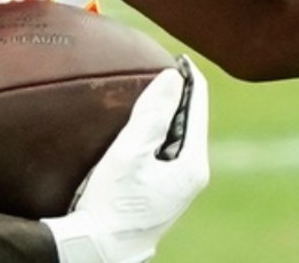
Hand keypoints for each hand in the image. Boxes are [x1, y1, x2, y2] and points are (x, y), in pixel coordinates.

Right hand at [41, 56, 208, 262]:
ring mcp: (178, 185)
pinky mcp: (162, 190)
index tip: (176, 54)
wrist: (100, 248)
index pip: (197, 107)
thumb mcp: (129, 152)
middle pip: (190, 120)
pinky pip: (166, 148)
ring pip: (178, 135)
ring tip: (150, 86)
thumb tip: (173, 77)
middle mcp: (192, 175)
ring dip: (167, 111)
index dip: (188, 78)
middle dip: (178, 92)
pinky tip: (140, 123)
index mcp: (192, 165)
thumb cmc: (113, 201)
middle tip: (160, 63)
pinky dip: (158, 129)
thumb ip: (152, 115)